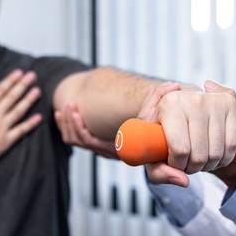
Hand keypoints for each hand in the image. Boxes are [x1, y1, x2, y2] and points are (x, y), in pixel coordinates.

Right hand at [0, 69, 42, 174]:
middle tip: (33, 76)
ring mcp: (1, 129)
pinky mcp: (5, 142)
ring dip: (29, 100)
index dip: (11, 80)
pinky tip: (39, 117)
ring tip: (38, 91)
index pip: (0, 90)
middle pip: (12, 97)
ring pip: (19, 111)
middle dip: (23, 85)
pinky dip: (31, 124)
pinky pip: (21, 131)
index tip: (20, 72)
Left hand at [54, 81, 180, 158]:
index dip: (81, 129)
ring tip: (68, 106)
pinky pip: (75, 138)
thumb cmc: (152, 119)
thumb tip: (172, 85)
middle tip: (70, 105)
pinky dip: (67, 126)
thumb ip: (161, 97)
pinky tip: (64, 112)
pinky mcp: (96, 142)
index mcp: (121, 146)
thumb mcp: (155, 107)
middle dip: (72, 124)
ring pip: (76, 140)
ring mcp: (103, 147)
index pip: (94, 142)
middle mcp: (110, 150)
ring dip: (68, 124)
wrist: (153, 123)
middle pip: (82, 141)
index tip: (76, 113)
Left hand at [144, 80, 235, 186]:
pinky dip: (224, 158)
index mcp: (169, 104)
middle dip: (192, 168)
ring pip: (216, 152)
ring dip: (208, 165)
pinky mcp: (230, 104)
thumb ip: (160, 172)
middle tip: (186, 163)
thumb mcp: (153, 154)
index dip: (178, 165)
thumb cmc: (163, 134)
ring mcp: (213, 100)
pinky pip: (231, 145)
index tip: (173, 162)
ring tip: (198, 159)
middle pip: (199, 154)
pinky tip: (213, 156)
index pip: (180, 149)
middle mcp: (192, 98)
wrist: (180, 109)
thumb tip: (183, 181)